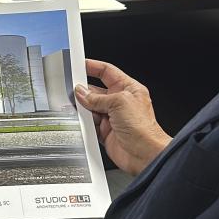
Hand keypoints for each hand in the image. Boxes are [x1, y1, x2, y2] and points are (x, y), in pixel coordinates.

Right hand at [75, 60, 171, 175]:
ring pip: (91, 107)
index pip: (107, 72)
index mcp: (128, 89)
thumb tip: (82, 93)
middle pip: (96, 90)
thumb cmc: (143, 128)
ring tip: (77, 107)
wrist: (144, 154)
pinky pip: (89, 123)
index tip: (80, 64)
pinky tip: (81, 121)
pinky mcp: (105, 131)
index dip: (93, 67)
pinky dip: (83, 122)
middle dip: (84, 90)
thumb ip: (97, 98)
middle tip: (73, 90)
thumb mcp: (119, 102)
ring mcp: (112, 117)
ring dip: (83, 108)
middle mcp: (120, 102)